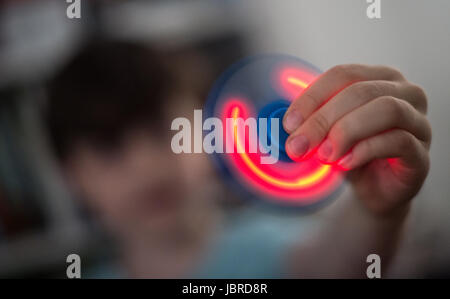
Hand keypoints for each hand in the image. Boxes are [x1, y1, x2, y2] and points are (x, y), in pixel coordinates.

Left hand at [283, 64, 430, 215]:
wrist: (373, 189)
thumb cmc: (351, 153)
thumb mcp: (326, 133)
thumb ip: (311, 122)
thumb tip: (288, 124)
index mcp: (379, 79)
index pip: (343, 74)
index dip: (312, 97)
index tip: (289, 123)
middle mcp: (405, 94)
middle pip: (361, 91)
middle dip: (322, 119)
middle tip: (298, 145)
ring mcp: (418, 123)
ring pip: (386, 109)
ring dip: (346, 131)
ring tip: (324, 155)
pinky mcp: (421, 154)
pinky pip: (399, 141)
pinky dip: (365, 151)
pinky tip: (345, 163)